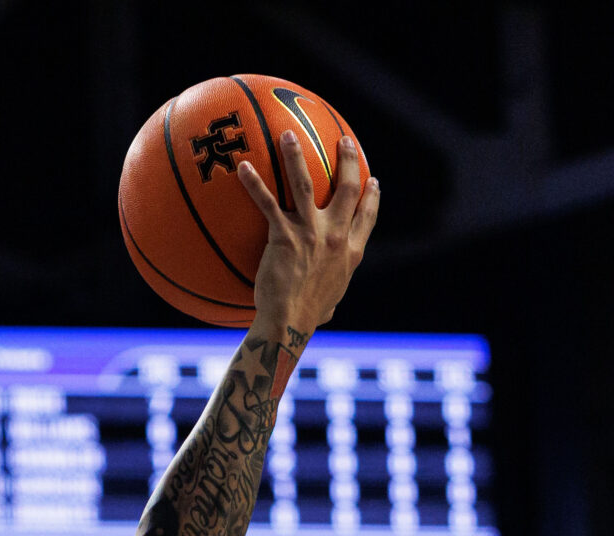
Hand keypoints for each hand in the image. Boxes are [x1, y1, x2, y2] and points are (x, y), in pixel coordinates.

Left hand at [237, 131, 378, 331]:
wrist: (290, 323)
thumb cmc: (306, 318)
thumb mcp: (330, 303)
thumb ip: (331, 292)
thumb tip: (328, 306)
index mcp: (350, 251)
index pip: (367, 216)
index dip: (372, 196)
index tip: (372, 180)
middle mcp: (335, 236)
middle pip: (347, 188)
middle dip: (348, 161)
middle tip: (344, 141)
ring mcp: (310, 233)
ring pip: (305, 184)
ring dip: (296, 156)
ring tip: (288, 135)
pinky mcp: (284, 236)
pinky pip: (267, 203)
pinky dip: (253, 183)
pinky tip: (241, 167)